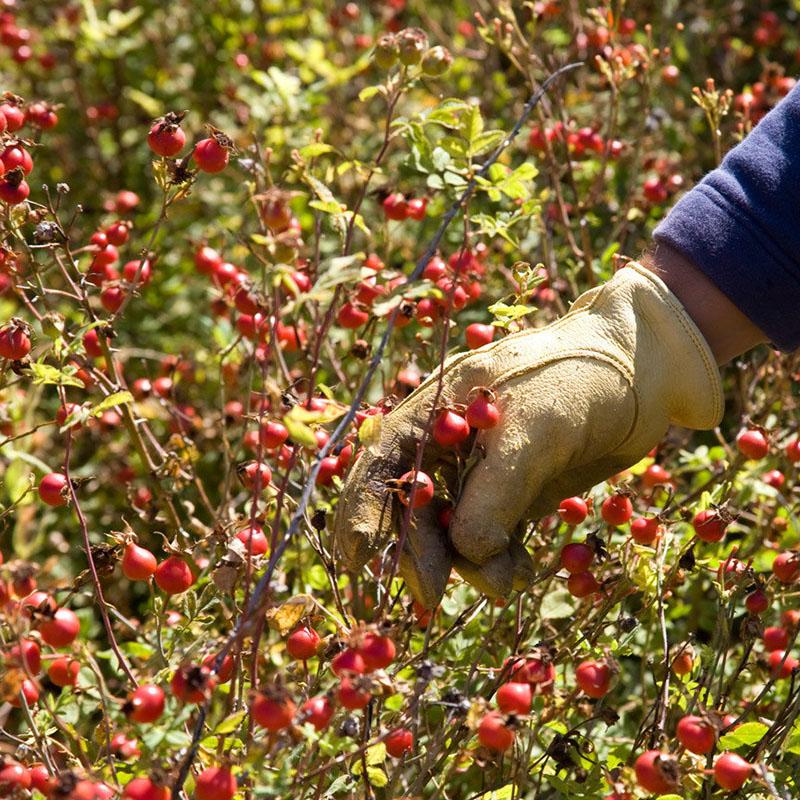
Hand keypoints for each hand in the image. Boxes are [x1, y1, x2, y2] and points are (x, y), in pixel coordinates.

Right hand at [333, 262, 722, 606]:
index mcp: (435, 410)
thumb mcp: (534, 430)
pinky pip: (493, 538)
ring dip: (469, 563)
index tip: (358, 560)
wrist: (644, 373)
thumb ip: (495, 492)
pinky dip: (500, 561)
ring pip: (454, 530)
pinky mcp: (514, 496)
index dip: (362, 510)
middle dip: (419, 550)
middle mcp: (448, 444)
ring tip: (506, 584)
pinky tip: (522, 573)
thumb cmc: (579, 380)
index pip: (383, 462)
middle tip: (433, 595)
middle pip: (413, 506)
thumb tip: (464, 556)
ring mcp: (481, 472)